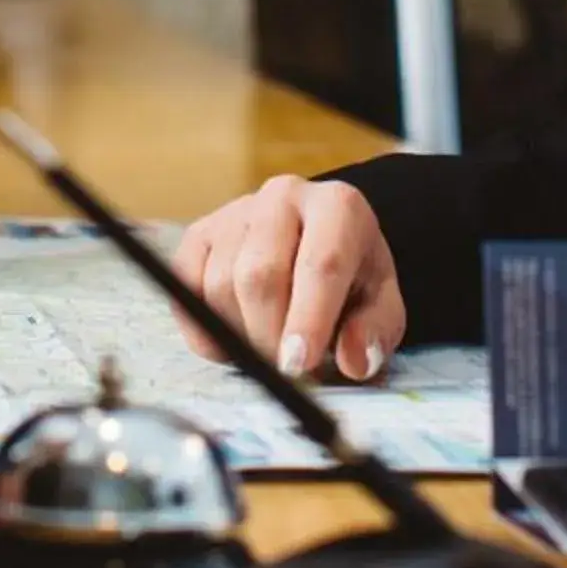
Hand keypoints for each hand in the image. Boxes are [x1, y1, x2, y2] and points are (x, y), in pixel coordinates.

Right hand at [169, 175, 404, 383]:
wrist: (319, 245)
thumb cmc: (351, 280)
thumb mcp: (381, 306)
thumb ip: (374, 332)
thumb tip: (354, 360)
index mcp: (338, 208)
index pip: (320, 264)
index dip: (308, 319)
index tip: (298, 365)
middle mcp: (283, 197)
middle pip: (260, 275)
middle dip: (268, 335)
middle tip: (284, 371)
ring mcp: (235, 211)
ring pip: (221, 285)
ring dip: (240, 334)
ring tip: (268, 346)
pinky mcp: (200, 233)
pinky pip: (185, 288)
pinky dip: (202, 328)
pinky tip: (232, 336)